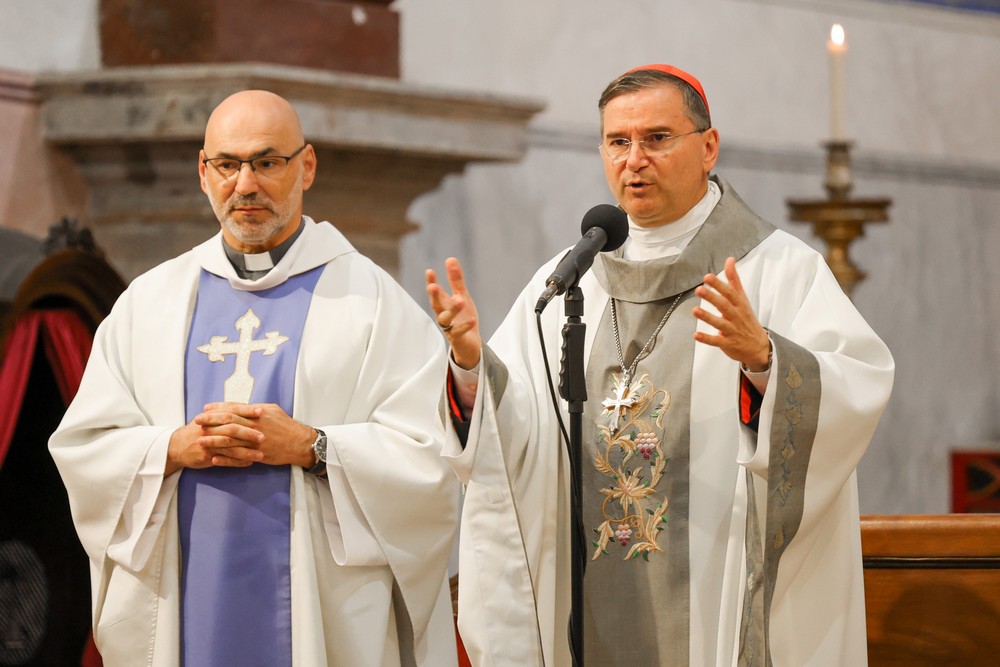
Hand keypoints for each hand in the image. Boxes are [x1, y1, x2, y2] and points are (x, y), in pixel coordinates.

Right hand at [165, 403, 265, 474]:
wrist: (176, 447)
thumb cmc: (198, 431)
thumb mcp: (208, 419)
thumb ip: (225, 412)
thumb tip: (248, 406)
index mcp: (211, 417)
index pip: (231, 411)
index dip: (246, 410)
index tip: (261, 411)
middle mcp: (209, 429)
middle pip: (231, 428)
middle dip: (249, 432)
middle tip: (264, 436)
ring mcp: (207, 443)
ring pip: (230, 447)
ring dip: (246, 451)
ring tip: (261, 454)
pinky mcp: (206, 456)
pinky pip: (225, 460)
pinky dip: (238, 462)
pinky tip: (250, 463)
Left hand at [165, 403, 315, 475]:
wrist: (300, 442)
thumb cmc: (286, 425)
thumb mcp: (272, 410)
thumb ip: (255, 408)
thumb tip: (242, 406)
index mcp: (258, 413)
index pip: (234, 408)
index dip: (218, 408)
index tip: (206, 408)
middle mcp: (255, 426)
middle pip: (228, 422)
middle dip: (211, 421)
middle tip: (197, 421)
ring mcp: (256, 441)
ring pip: (230, 440)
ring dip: (213, 440)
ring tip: (200, 441)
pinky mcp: (258, 455)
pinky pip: (238, 457)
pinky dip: (225, 458)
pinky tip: (213, 458)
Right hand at [426, 257, 482, 369]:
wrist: (470, 343)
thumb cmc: (463, 317)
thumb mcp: (461, 296)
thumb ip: (456, 280)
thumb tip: (450, 259)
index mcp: (443, 304)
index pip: (435, 292)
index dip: (431, 282)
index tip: (429, 271)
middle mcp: (443, 315)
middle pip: (436, 305)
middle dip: (434, 296)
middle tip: (433, 287)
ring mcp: (449, 327)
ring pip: (446, 319)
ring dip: (452, 310)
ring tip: (460, 300)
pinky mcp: (458, 338)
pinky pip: (459, 332)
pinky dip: (464, 326)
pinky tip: (472, 320)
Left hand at [692, 257, 769, 369]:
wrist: (759, 346)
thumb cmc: (747, 319)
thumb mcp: (742, 298)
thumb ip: (734, 280)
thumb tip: (729, 260)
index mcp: (739, 304)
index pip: (729, 293)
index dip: (719, 285)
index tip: (708, 277)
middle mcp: (736, 316)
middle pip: (724, 306)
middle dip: (712, 297)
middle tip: (700, 289)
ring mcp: (732, 330)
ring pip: (720, 323)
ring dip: (707, 317)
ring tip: (695, 310)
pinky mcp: (728, 343)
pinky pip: (716, 341)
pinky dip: (706, 338)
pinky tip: (696, 335)